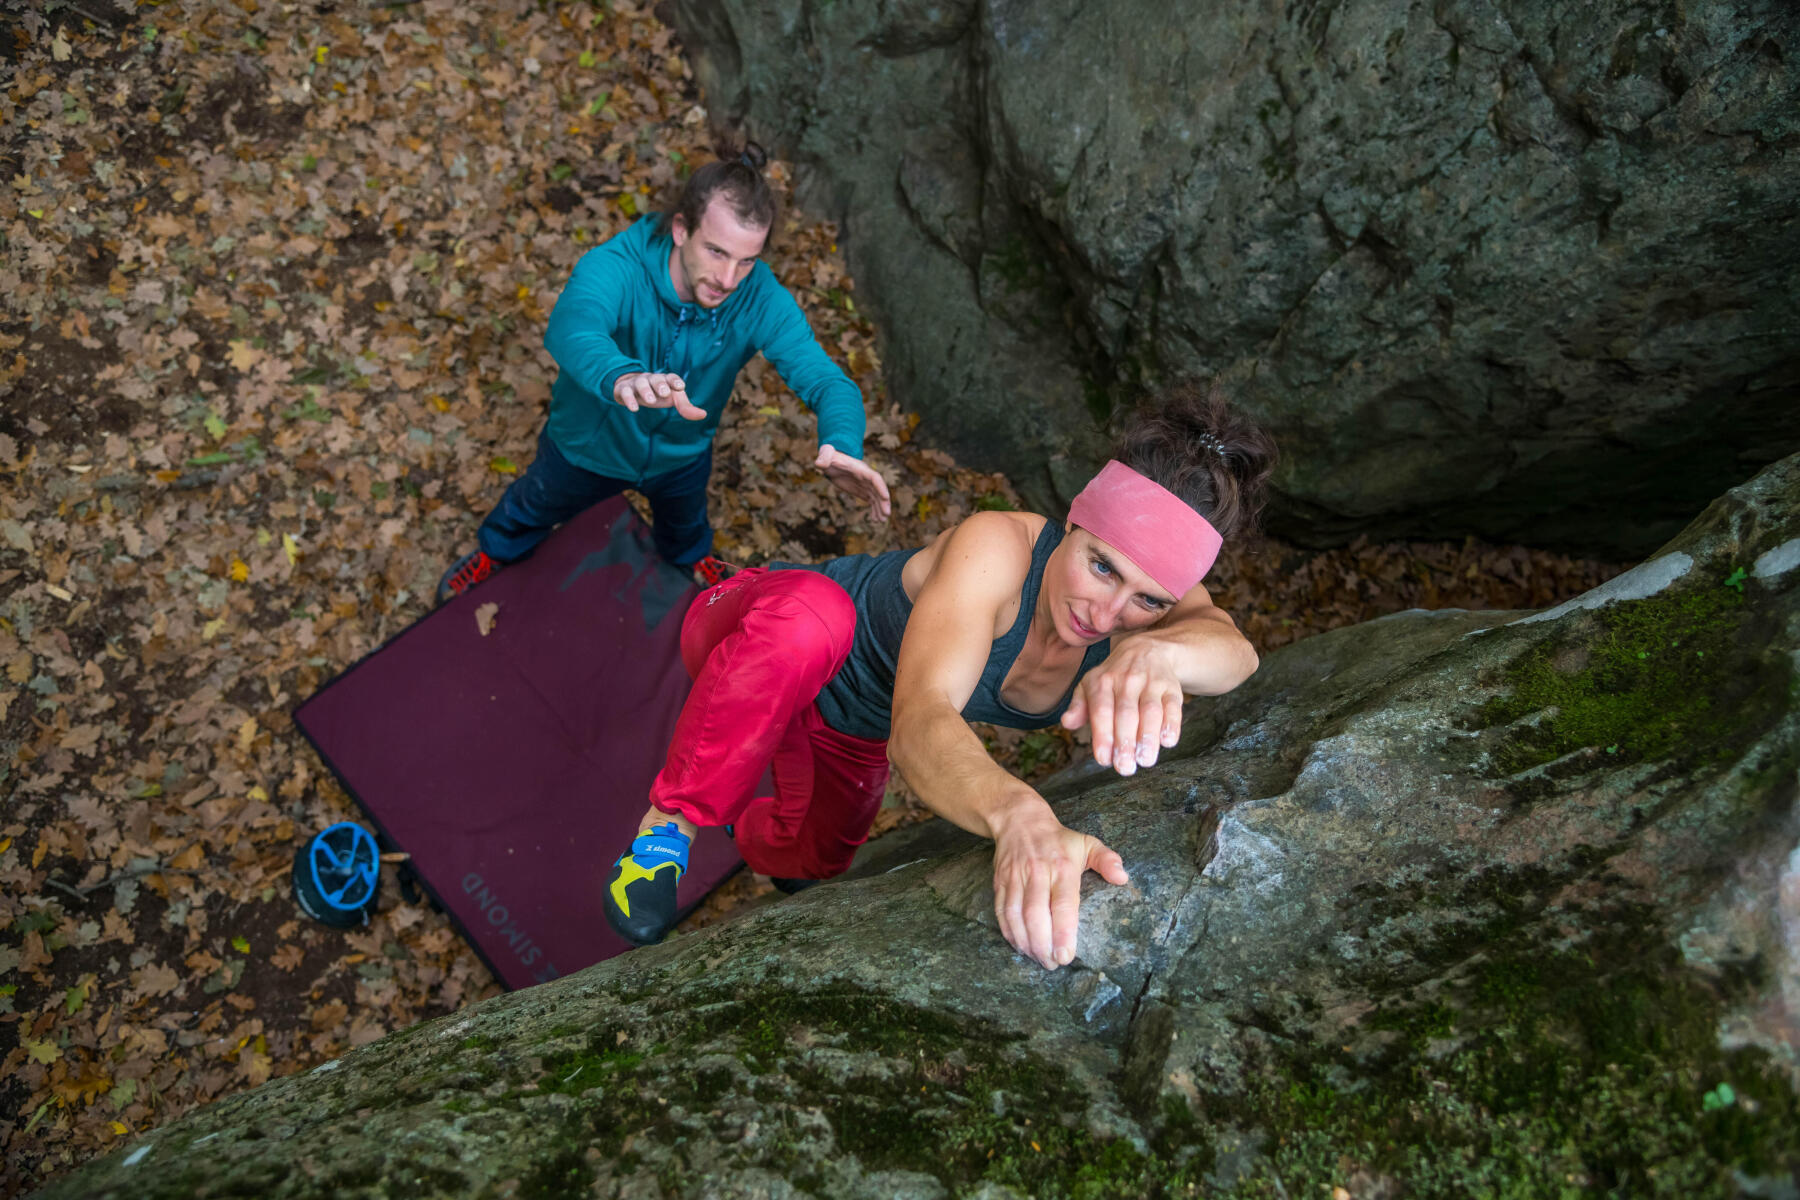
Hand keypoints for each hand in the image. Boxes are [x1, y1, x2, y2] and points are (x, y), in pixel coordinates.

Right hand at [613, 372, 705, 420]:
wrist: (630, 388)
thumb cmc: (657, 393)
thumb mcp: (671, 399)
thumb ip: (686, 407)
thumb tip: (703, 415)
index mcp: (664, 380)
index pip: (671, 377)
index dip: (675, 381)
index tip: (680, 387)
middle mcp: (651, 379)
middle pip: (656, 378)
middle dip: (661, 384)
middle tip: (665, 393)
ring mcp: (637, 383)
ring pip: (641, 383)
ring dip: (646, 391)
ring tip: (650, 401)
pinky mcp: (623, 389)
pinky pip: (625, 392)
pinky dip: (629, 399)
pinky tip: (634, 409)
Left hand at [814, 443, 891, 521]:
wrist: (833, 460)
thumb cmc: (830, 456)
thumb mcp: (826, 454)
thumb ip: (824, 457)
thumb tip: (819, 464)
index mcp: (860, 469)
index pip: (874, 478)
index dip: (881, 487)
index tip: (886, 498)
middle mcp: (866, 477)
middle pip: (878, 490)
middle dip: (883, 502)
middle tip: (886, 515)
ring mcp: (865, 485)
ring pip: (876, 497)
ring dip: (880, 509)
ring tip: (880, 521)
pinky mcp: (862, 491)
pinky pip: (872, 501)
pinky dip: (874, 510)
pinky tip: (875, 520)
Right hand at [990, 797, 1128, 968]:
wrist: (1018, 820)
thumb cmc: (1058, 839)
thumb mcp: (1087, 843)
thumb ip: (1107, 860)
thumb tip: (1122, 878)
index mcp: (1062, 867)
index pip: (1063, 904)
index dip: (1063, 932)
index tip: (1066, 955)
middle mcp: (1037, 873)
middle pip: (1036, 915)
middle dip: (1043, 945)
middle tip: (1054, 964)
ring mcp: (1015, 878)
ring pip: (1016, 916)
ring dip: (1026, 943)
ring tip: (1039, 959)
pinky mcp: (999, 883)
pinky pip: (1001, 912)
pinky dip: (1009, 933)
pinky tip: (1020, 947)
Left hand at [1061, 638, 1183, 776]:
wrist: (1146, 650)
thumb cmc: (1113, 678)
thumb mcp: (1090, 686)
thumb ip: (1079, 706)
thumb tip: (1067, 722)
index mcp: (1102, 681)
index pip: (1101, 710)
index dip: (1103, 736)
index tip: (1104, 760)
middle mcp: (1126, 680)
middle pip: (1126, 713)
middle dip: (1125, 742)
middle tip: (1125, 768)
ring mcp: (1151, 683)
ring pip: (1150, 711)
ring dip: (1148, 737)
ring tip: (1145, 760)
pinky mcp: (1171, 687)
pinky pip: (1173, 706)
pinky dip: (1172, 724)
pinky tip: (1167, 742)